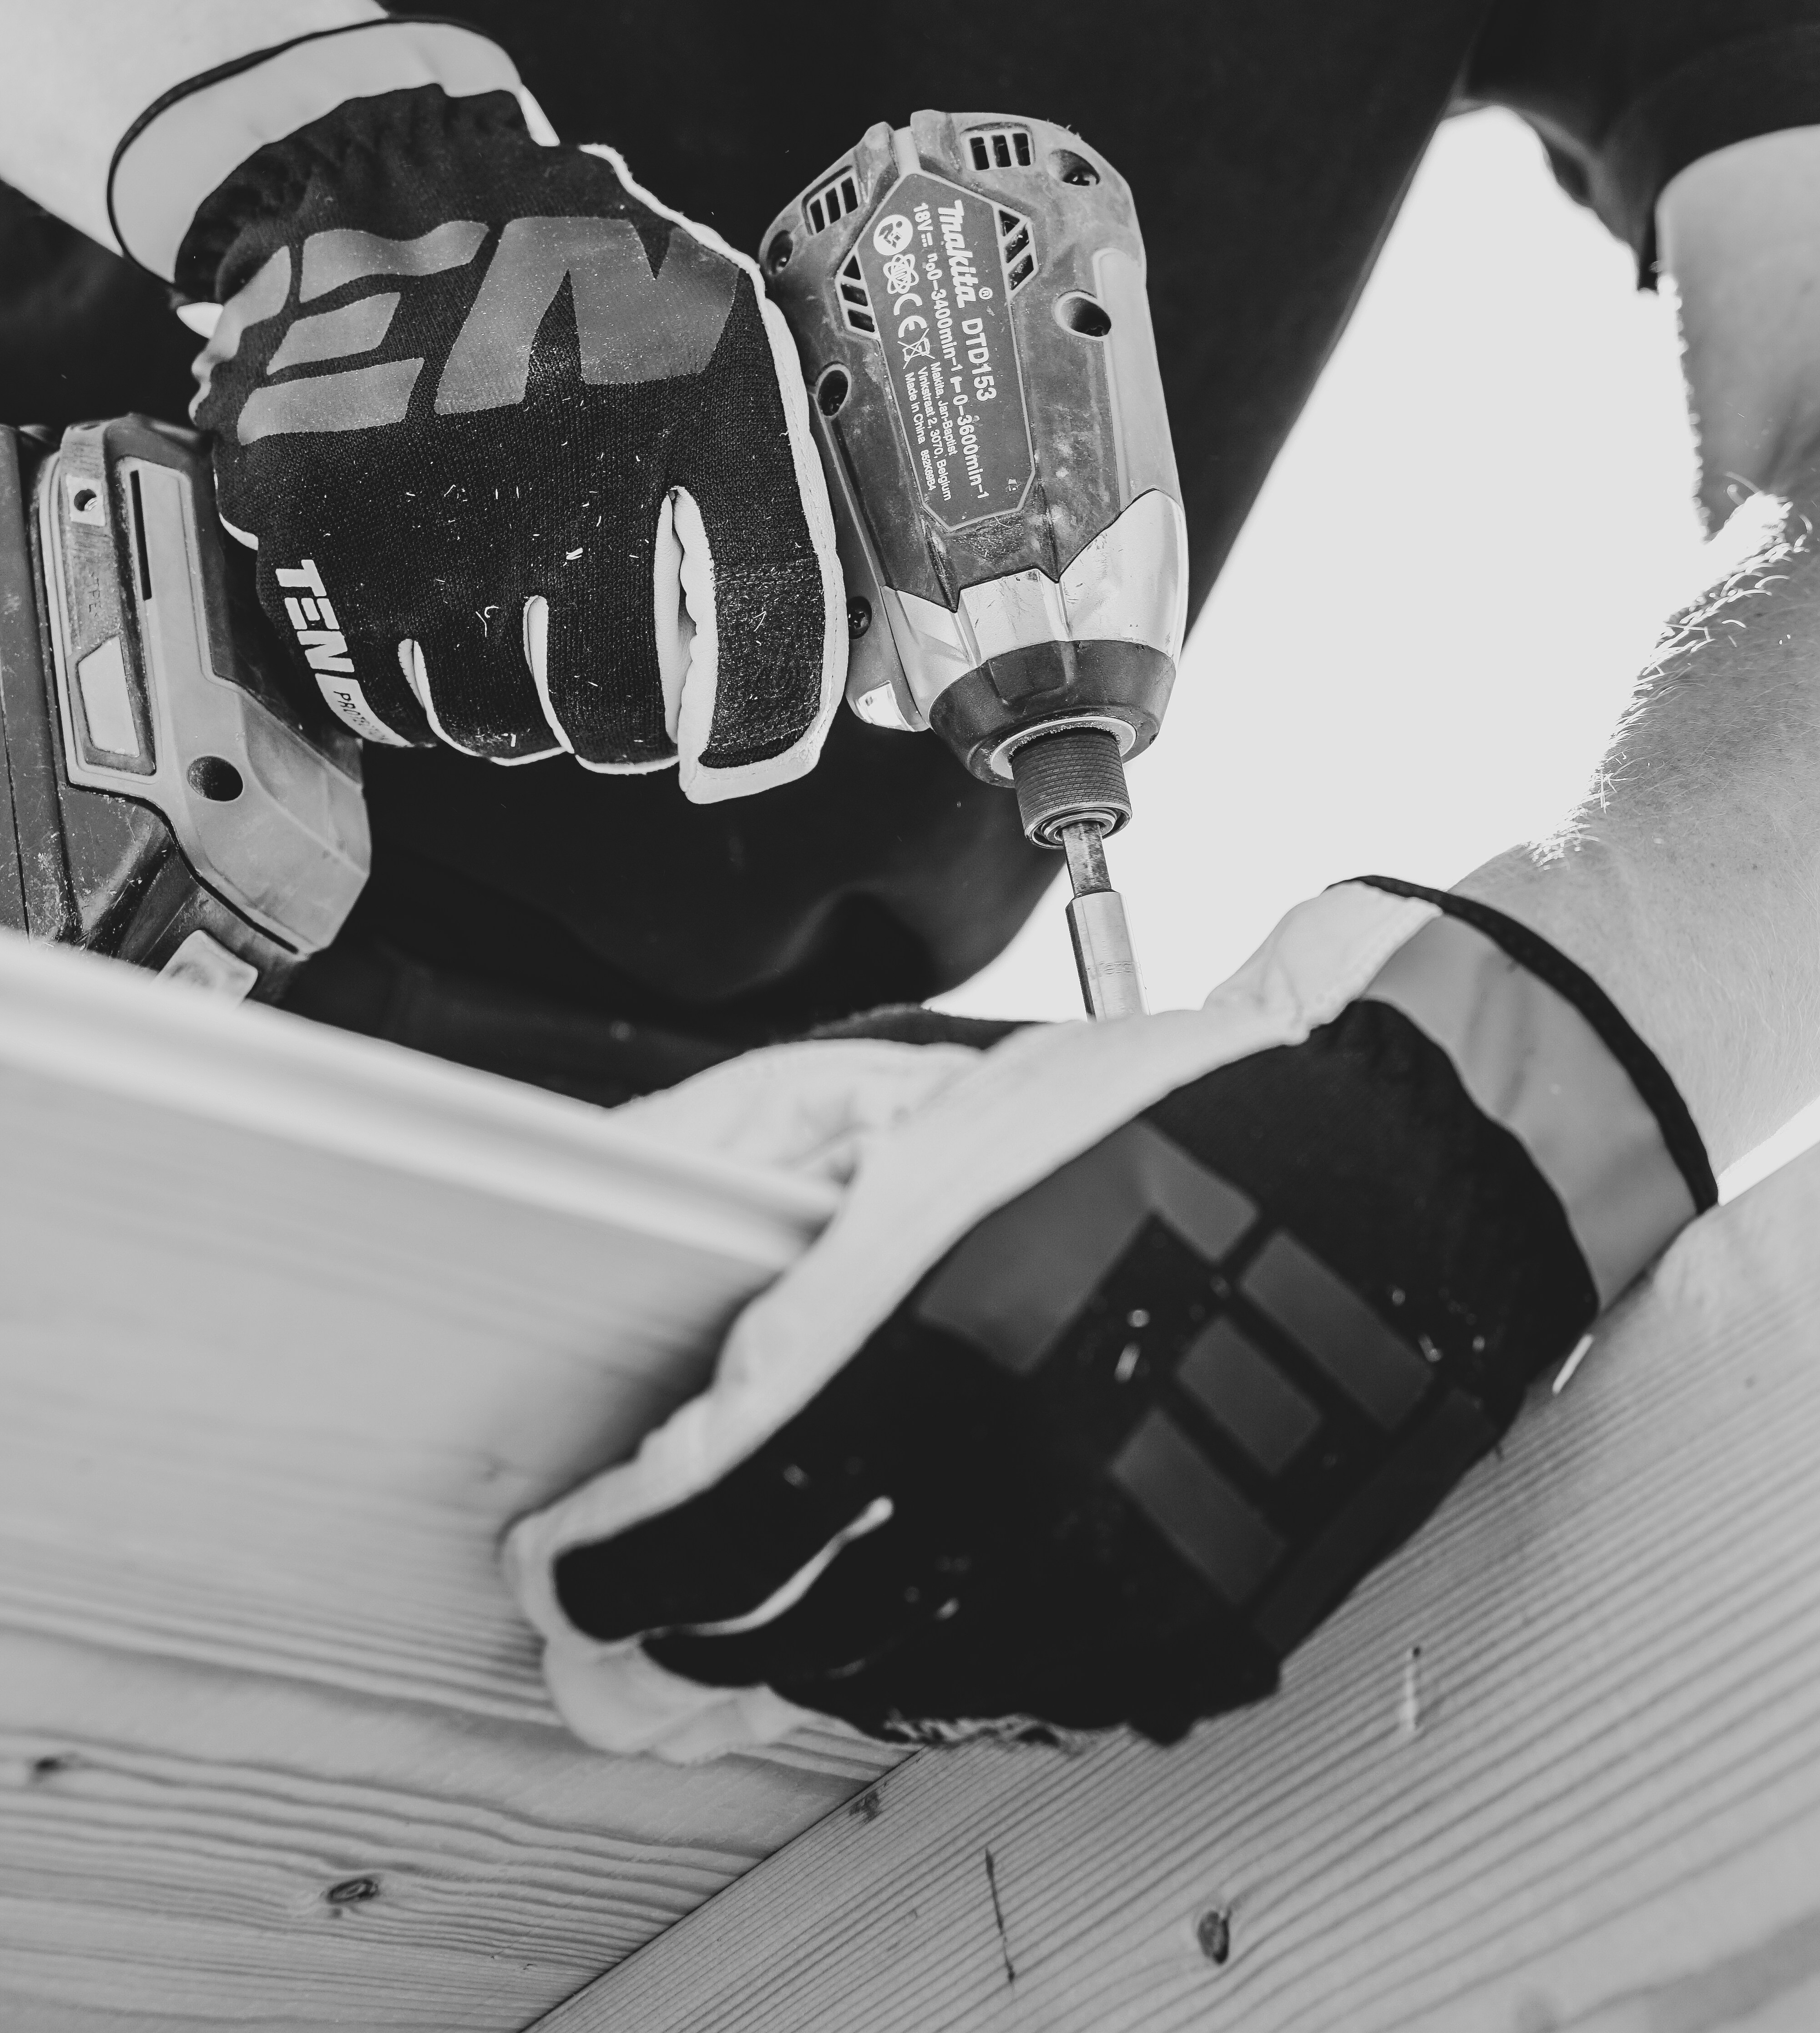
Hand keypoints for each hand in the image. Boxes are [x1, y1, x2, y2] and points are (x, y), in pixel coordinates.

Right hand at [114, 24, 843, 791]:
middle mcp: (563, 491)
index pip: (760, 625)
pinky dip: (419, 694)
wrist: (375, 192)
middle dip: (630, 726)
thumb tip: (819, 632)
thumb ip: (772, 473)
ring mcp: (432, 532)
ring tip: (526, 648)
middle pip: (615, 710)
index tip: (743, 750)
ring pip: (496, 723)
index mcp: (692, 418)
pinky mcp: (318, 550)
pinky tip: (439, 632)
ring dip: (524, 715)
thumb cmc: (568, 271)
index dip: (764, 723)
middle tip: (625, 698)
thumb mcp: (713, 328)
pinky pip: (384, 696)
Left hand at [506, 880, 1712, 1759]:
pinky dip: (910, 1669)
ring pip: (870, 1686)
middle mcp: (1014, 1489)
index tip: (552, 1567)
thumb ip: (752, 1168)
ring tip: (715, 1639)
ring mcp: (1105, 1585)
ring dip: (772, 1667)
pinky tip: (877, 1618)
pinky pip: (993, 1692)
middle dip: (648, 1650)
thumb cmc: (1160, 1126)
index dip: (600, 1561)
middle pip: (764, 1634)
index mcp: (937, 1343)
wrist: (1387, 1191)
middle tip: (594, 1638)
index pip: (702, 1516)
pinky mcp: (1177, 1641)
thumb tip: (614, 1227)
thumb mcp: (931, 1104)